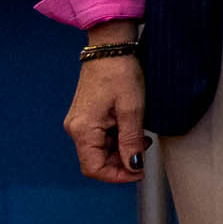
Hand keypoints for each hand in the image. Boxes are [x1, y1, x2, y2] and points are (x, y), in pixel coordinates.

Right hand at [66, 33, 146, 183]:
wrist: (111, 48)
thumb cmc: (121, 73)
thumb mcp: (132, 109)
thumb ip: (131, 140)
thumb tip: (133, 166)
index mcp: (83, 130)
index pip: (94, 168)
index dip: (117, 175)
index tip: (139, 172)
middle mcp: (76, 129)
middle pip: (97, 160)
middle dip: (122, 162)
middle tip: (145, 153)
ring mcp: (80, 123)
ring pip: (100, 149)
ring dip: (122, 150)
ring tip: (143, 139)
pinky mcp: (87, 116)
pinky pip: (101, 137)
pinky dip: (118, 138)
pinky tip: (134, 130)